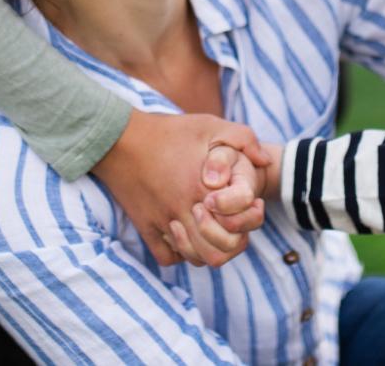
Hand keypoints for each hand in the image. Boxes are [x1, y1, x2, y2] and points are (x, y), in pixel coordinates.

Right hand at [91, 110, 269, 267]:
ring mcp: (163, 222)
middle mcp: (184, 210)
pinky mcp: (145, 227)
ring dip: (206, 249)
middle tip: (232, 224)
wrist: (119, 138)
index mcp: (203, 189)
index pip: (237, 227)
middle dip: (231, 242)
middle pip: (218, 252)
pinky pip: (166, 257)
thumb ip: (244, 138)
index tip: (249, 206)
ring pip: (193, 259)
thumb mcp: (210, 124)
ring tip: (211, 231)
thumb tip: (265, 161)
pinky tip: (185, 235)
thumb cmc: (168, 131)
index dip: (249, 220)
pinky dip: (179, 253)